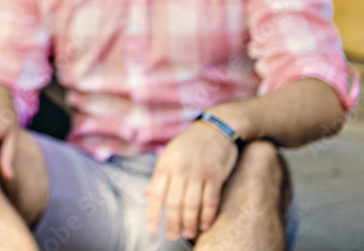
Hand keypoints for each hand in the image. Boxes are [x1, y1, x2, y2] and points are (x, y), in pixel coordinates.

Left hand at [145, 120, 238, 240]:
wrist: (216, 127)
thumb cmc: (189, 143)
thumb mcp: (169, 154)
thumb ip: (159, 175)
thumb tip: (147, 194)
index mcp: (165, 164)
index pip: (156, 193)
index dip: (153, 214)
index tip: (152, 229)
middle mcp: (180, 168)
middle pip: (174, 203)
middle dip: (173, 223)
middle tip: (173, 236)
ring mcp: (199, 171)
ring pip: (193, 204)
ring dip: (190, 223)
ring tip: (188, 233)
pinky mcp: (216, 174)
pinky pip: (211, 200)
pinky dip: (208, 216)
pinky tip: (205, 225)